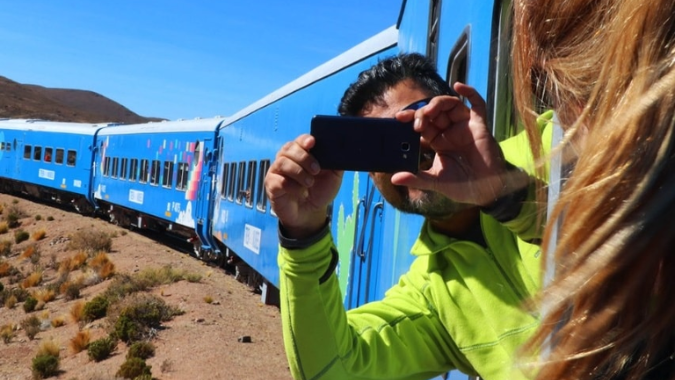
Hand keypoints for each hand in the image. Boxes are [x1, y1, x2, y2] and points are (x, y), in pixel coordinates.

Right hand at [264, 134, 342, 238]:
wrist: (311, 213)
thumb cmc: (319, 191)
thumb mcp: (334, 177)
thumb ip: (337, 164)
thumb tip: (341, 151)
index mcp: (301, 153)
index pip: (300, 140)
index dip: (304, 140)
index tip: (312, 143)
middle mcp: (287, 159)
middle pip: (289, 148)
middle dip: (304, 157)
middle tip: (316, 170)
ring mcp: (277, 172)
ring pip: (282, 162)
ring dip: (299, 172)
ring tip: (309, 183)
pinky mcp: (272, 185)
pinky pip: (278, 181)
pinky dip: (292, 186)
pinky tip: (300, 192)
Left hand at [391, 83, 508, 205]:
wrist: (485, 191)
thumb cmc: (461, 186)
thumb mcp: (435, 181)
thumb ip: (416, 178)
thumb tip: (394, 179)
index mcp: (438, 141)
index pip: (422, 124)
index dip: (411, 117)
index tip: (399, 117)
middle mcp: (450, 131)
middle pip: (434, 112)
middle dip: (422, 112)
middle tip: (417, 122)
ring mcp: (465, 127)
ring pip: (451, 104)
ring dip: (438, 103)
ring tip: (429, 112)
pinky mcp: (480, 125)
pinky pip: (477, 104)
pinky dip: (470, 93)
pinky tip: (459, 86)